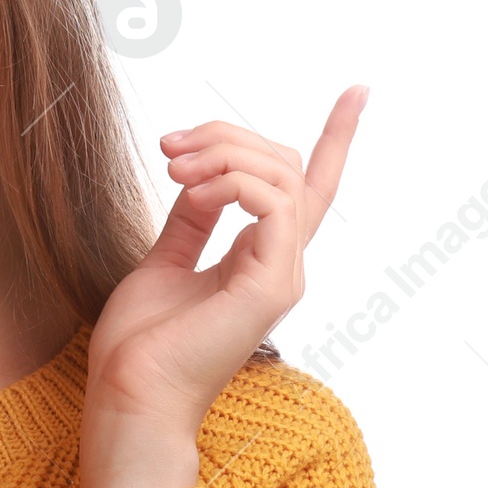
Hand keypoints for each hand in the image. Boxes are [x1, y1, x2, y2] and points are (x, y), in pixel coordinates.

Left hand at [78, 86, 368, 487]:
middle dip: (229, 137)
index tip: (358, 91)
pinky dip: (231, 180)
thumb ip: (191, 219)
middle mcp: (282, 265)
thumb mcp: (164, 261)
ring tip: (172, 164)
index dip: (336, 139)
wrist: (129, 395)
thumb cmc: (139, 345)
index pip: (311, 189)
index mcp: (261, 261)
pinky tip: (190, 186)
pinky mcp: (270, 285)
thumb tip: (202, 177)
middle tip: (170, 145)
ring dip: (223, 152)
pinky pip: (273, 203)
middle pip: (285, 167)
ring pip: (281, 176)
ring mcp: (282, 275)